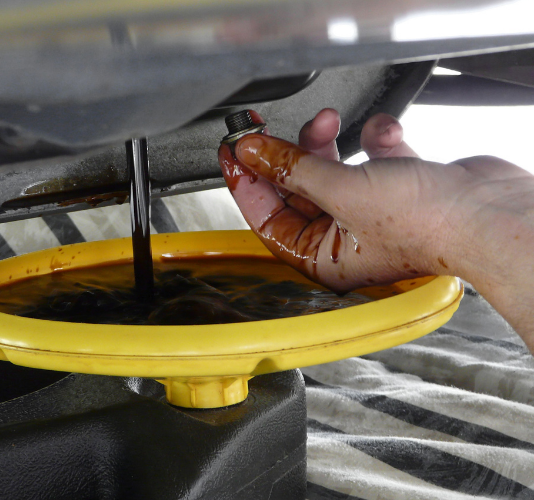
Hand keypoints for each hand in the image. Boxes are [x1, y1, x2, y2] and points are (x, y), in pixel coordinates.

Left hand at [218, 109, 533, 349]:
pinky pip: (369, 157)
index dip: (246, 184)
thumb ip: (291, 170)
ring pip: (329, 170)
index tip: (233, 153)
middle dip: (286, 156)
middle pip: (295, 191)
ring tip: (326, 122)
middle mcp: (343, 239)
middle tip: (265, 130)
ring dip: (324, 141)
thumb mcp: (341, 191)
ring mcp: (371, 212)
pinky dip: (372, 139)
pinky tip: (383, 135)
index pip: (266, 219)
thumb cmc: (426, 226)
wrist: (489, 211)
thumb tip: (251, 154)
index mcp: (321, 258)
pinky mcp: (397, 187)